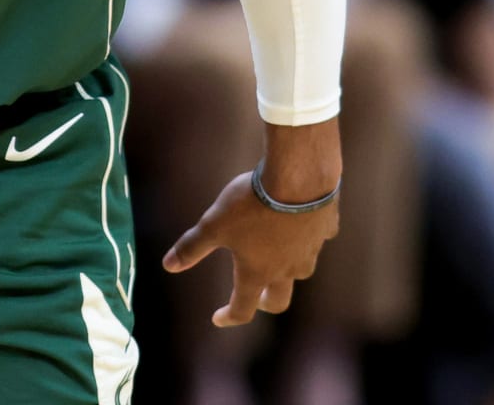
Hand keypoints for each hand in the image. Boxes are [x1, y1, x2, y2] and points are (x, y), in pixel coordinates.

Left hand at [161, 170, 338, 326]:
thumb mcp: (213, 224)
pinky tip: (301, 225)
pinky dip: (308, 237)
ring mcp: (310, 250)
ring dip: (289, 271)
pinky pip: (318, 239)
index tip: (218, 317)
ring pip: (301, 271)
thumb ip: (192, 247)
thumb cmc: (251, 203)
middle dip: (266, 302)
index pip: (243, 308)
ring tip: (277, 258)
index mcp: (258, 271)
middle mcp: (287, 268)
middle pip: (280, 300)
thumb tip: (168, 266)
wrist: (299, 177)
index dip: (228, 316)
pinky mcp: (326, 228)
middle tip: (256, 297)